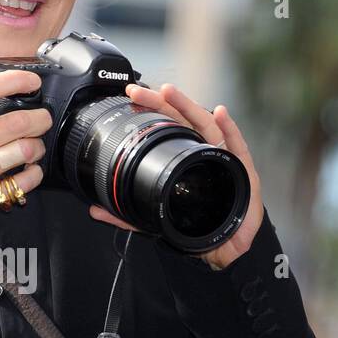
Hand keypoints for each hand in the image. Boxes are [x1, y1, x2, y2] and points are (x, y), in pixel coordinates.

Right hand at [0, 69, 52, 279]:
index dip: (14, 80)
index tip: (30, 82)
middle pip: (17, 122)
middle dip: (40, 119)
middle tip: (42, 120)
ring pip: (24, 151)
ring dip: (37, 147)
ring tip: (34, 148)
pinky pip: (24, 181)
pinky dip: (34, 174)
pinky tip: (29, 171)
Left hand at [88, 82, 262, 268]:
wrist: (226, 248)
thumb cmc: (198, 227)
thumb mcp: (156, 220)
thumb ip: (127, 216)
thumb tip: (95, 211)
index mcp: (185, 157)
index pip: (167, 127)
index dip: (152, 110)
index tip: (131, 97)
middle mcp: (204, 151)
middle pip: (183, 120)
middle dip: (163, 102)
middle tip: (139, 90)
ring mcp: (224, 158)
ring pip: (206, 126)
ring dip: (189, 107)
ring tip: (171, 93)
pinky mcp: (242, 171)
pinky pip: (237, 147)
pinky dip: (230, 129)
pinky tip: (219, 114)